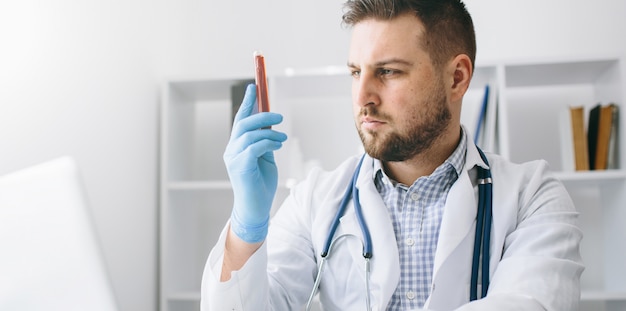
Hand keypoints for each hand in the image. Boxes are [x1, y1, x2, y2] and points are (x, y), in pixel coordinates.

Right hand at [224, 84, 286, 242]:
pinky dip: (268, 143)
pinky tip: (277, 146)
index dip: (247, 102)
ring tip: (282, 138)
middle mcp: (231, 149)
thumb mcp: (265, 157)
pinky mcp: (239, 166)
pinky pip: (255, 146)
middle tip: (279, 116)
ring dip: (269, 132)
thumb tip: (271, 123)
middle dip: (261, 114)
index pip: (240, 120)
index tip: (254, 86)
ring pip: (250, 133)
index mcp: (236, 146)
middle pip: (243, 123)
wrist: (256, 208)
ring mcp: (233, 157)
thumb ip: (265, 141)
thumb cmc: (261, 185)